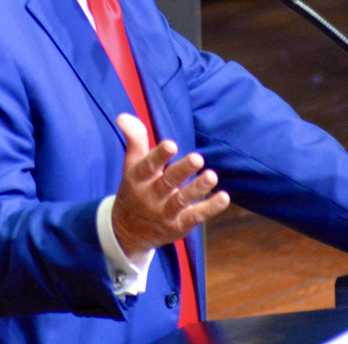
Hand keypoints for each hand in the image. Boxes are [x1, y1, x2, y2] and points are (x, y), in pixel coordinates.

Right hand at [111, 114, 230, 260]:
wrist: (126, 232)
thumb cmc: (134, 190)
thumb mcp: (131, 166)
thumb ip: (134, 140)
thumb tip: (123, 116)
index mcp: (138, 179)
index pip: (148, 166)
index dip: (159, 156)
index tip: (171, 144)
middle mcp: (151, 196)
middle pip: (168, 182)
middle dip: (183, 170)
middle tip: (198, 158)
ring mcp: (165, 213)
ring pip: (182, 200)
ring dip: (198, 189)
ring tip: (212, 176)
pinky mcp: (178, 226)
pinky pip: (195, 216)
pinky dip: (209, 208)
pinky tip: (223, 197)